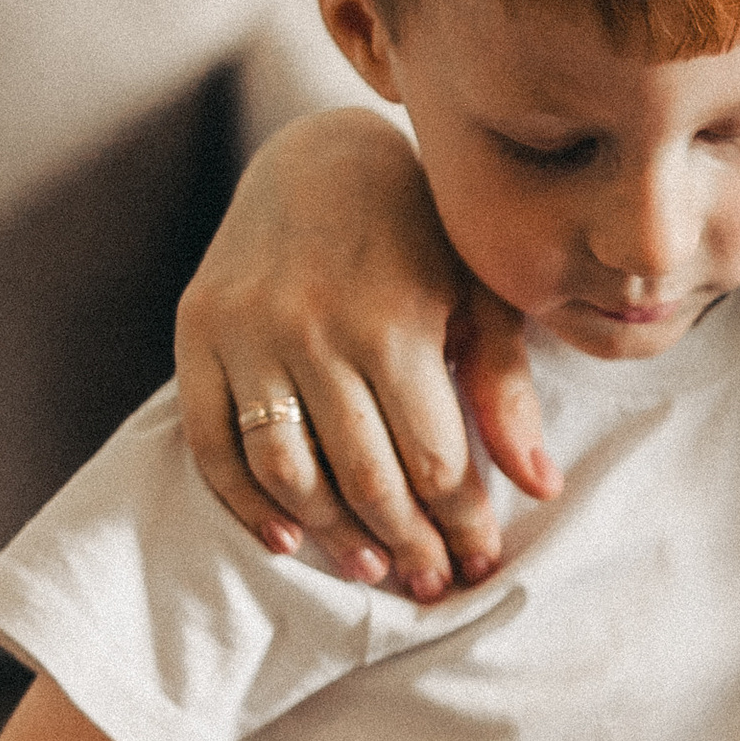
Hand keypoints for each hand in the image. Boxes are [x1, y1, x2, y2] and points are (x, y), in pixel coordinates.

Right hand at [173, 110, 556, 601]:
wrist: (318, 157)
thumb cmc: (419, 233)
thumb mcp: (478, 294)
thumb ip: (505, 389)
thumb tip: (542, 488)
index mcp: (393, 322)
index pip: (433, 459)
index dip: (461, 522)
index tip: (480, 562)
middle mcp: (314, 331)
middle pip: (365, 476)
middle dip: (408, 542)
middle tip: (433, 583)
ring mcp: (247, 335)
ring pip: (289, 470)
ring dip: (333, 534)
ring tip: (374, 568)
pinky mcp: (197, 336)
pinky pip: (212, 443)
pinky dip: (246, 502)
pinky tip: (289, 540)